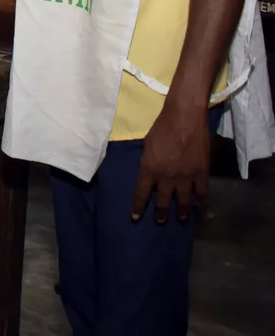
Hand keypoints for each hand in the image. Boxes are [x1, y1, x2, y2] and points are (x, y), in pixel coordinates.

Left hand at [132, 102, 210, 222]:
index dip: (138, 207)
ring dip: (182, 211)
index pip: (142, 193)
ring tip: (182, 217)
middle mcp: (166, 177)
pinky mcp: (202, 173)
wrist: (184, 118)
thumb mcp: (147, 146)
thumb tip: (151, 173)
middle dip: (161, 213)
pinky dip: (202, 202)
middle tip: (160, 220)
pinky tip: (201, 208)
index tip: (135, 217)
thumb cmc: (161, 127)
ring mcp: (185, 177)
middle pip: (163, 201)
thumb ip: (149, 162)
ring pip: (184, 201)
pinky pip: (202, 193)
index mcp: (149, 169)